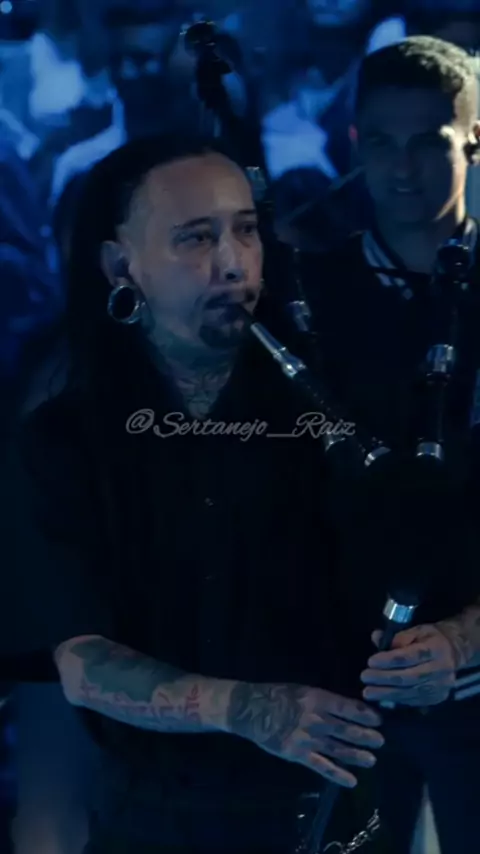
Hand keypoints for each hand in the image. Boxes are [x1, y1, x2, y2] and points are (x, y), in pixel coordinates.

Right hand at [226, 682, 383, 787]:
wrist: (251, 709)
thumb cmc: (278, 695)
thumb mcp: (303, 691)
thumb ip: (323, 700)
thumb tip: (347, 708)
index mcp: (318, 699)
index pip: (348, 707)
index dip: (365, 714)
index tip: (379, 720)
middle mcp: (316, 719)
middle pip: (347, 729)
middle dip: (366, 736)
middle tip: (381, 741)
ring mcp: (308, 738)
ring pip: (338, 749)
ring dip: (357, 755)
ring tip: (372, 760)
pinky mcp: (298, 754)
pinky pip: (321, 765)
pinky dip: (337, 774)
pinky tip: (352, 780)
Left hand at [360, 624, 457, 706]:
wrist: (453, 652)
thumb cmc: (430, 638)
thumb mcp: (416, 630)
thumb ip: (397, 636)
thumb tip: (376, 638)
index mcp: (436, 649)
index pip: (410, 656)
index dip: (389, 660)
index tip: (370, 661)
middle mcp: (441, 670)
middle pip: (409, 677)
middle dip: (384, 678)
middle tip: (365, 677)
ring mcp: (440, 687)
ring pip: (410, 692)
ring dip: (386, 693)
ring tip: (368, 692)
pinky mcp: (436, 698)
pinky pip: (413, 700)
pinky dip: (396, 699)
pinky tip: (382, 697)